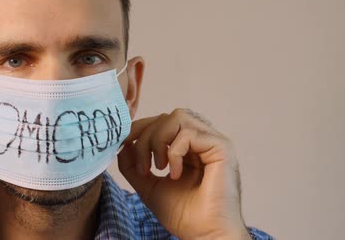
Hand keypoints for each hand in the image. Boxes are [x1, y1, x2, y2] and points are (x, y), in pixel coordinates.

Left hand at [118, 109, 250, 239]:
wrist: (204, 235)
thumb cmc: (182, 215)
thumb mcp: (148, 185)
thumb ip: (133, 164)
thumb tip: (123, 143)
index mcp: (188, 147)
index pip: (161, 123)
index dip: (140, 128)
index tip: (124, 143)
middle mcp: (201, 140)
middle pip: (166, 117)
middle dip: (145, 136)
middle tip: (143, 166)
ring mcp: (212, 141)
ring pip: (176, 117)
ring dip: (158, 140)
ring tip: (158, 167)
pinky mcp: (222, 147)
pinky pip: (189, 132)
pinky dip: (174, 151)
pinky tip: (174, 174)